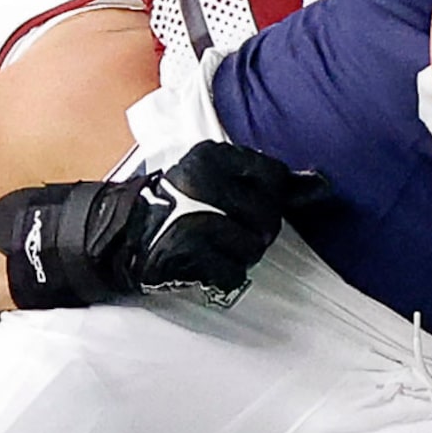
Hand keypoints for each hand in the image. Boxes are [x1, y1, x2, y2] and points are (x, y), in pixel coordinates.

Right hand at [0, 139, 315, 308]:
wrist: (110, 236)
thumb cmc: (169, 206)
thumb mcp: (212, 179)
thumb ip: (266, 182)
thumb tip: (322, 185)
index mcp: (212, 157)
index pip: (274, 176)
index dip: (272, 197)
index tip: (250, 204)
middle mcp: (206, 182)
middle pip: (267, 217)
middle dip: (254, 232)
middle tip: (226, 231)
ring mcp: (195, 218)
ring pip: (251, 248)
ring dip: (237, 255)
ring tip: (209, 247)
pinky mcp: (185, 252)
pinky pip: (231, 273)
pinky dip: (221, 275)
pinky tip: (202, 265)